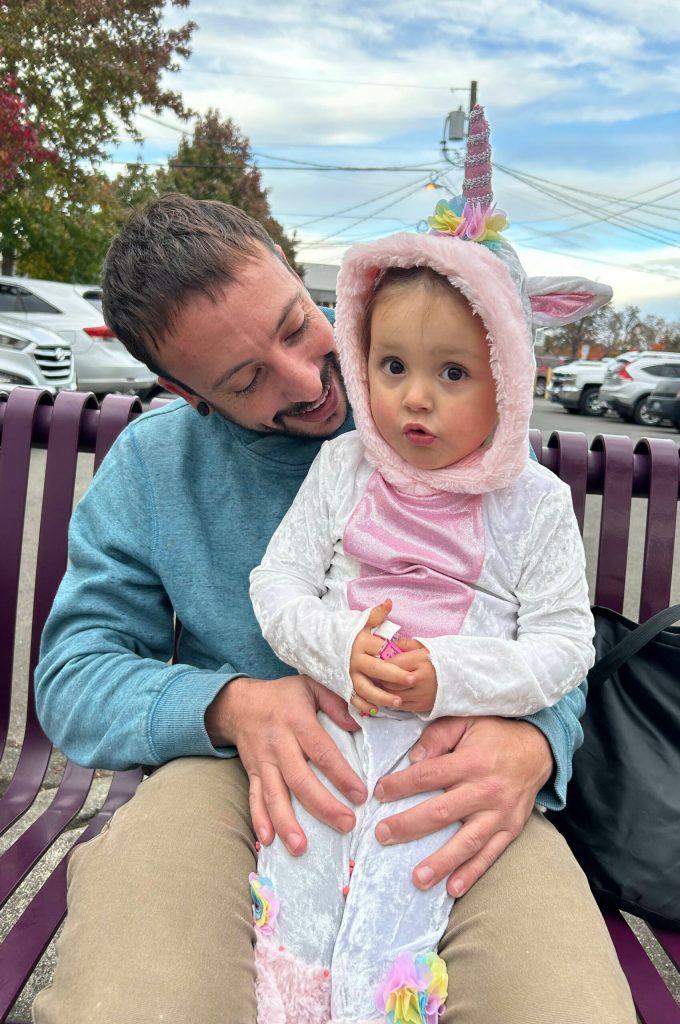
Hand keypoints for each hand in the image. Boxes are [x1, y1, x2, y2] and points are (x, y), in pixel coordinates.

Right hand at [205, 674, 367, 855]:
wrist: (239, 703)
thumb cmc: (283, 696)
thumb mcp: (311, 686)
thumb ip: (336, 702)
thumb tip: (358, 725)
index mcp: (297, 721)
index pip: (322, 752)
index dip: (341, 775)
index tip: (361, 795)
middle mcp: (279, 744)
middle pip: (300, 779)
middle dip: (323, 805)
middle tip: (346, 824)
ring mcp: (263, 761)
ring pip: (274, 794)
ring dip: (286, 823)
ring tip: (301, 847)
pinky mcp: (252, 773)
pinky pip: (254, 798)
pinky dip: (259, 820)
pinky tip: (268, 841)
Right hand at [349, 599, 412, 713]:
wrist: (314, 642)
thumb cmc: (341, 632)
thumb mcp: (358, 622)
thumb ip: (376, 615)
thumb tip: (390, 602)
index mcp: (361, 643)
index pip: (384, 649)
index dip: (401, 653)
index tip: (419, 657)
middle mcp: (355, 660)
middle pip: (377, 670)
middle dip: (396, 676)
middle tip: (413, 679)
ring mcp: (348, 674)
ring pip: (366, 689)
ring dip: (382, 697)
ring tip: (399, 702)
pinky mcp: (342, 685)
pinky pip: (353, 698)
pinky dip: (364, 706)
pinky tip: (377, 710)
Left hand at [373, 716, 552, 896]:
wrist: (538, 750)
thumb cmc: (495, 735)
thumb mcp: (466, 721)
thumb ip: (437, 736)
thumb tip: (413, 758)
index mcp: (471, 761)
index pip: (428, 775)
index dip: (401, 785)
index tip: (379, 793)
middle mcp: (485, 790)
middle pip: (441, 812)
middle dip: (409, 826)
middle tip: (383, 835)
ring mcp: (499, 813)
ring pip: (466, 841)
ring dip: (441, 862)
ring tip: (417, 879)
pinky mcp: (511, 829)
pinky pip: (490, 855)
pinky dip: (472, 873)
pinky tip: (453, 889)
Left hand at [379, 637, 436, 713]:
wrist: (460, 676)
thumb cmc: (438, 659)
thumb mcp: (423, 646)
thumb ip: (405, 644)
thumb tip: (386, 644)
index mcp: (420, 661)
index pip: (391, 664)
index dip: (381, 663)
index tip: (378, 662)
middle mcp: (420, 679)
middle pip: (389, 682)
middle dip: (382, 678)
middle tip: (379, 674)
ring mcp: (421, 695)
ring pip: (393, 695)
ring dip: (387, 690)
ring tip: (386, 683)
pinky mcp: (422, 706)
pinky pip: (401, 705)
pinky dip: (395, 699)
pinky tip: (395, 693)